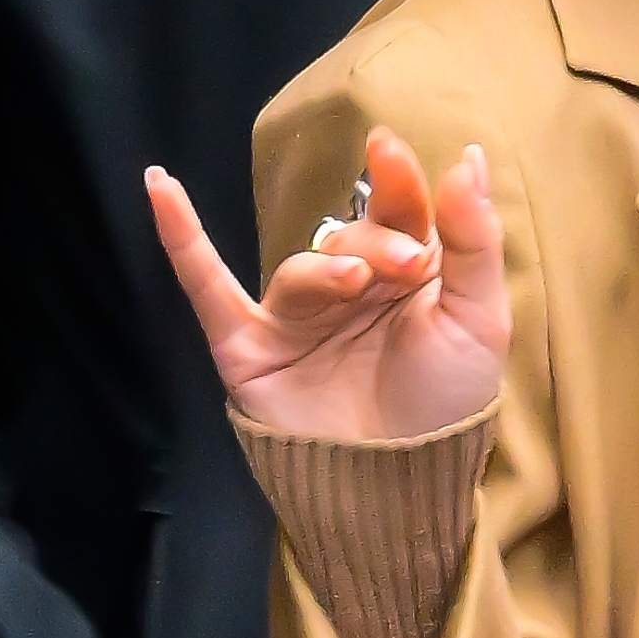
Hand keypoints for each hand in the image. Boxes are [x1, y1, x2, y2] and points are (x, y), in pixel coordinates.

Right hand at [146, 126, 509, 441]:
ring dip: (325, 268)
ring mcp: (296, 317)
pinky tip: (159, 189)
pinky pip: (207, 288)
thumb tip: (470, 156)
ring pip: (298, 269)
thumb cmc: (446, 404)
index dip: (395, 181)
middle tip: (405, 268)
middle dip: (376, 242)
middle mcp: (349, 288)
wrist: (403, 484)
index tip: (389, 153)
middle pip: (348, 235)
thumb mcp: (479, 320)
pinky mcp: (249, 348)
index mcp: (406, 275)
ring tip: (356, 283)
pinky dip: (182, 240)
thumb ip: (473, 241)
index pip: (396, 209)